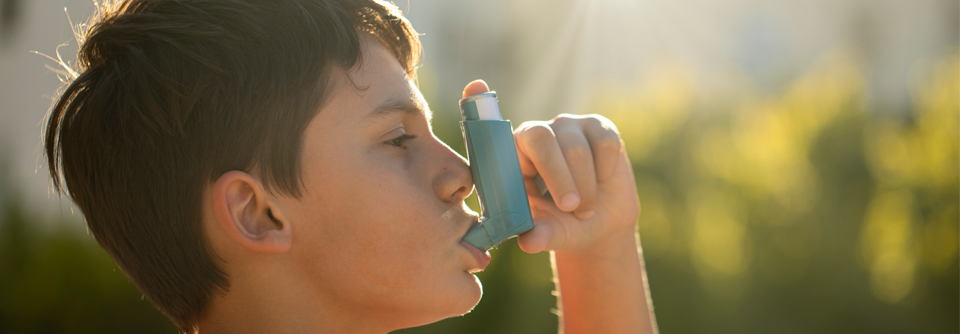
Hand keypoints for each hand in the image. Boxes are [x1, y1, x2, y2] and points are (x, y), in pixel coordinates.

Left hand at [462, 80, 640, 254]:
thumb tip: (529, 241)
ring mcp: (566, 127)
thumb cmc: (561, 227)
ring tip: (584, 210)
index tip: (473, 85)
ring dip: (584, 186)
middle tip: (569, 207)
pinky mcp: (597, 127)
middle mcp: (535, 135)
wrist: (600, 226)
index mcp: (510, 157)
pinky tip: (601, 183)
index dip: (479, 103)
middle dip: (556, 175)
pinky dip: (604, 172)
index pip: (493, 131)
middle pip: (540, 139)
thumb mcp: (549, 235)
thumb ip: (539, 235)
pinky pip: (603, 144)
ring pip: (575, 148)